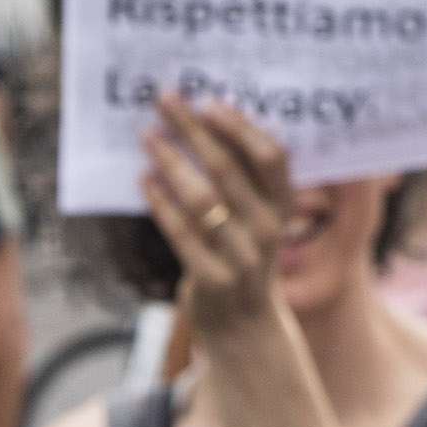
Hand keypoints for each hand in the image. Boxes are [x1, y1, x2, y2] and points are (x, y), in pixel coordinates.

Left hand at [144, 100, 310, 347]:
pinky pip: (180, 233)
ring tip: (147, 134)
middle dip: (193, 128)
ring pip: (201, 197)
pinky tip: (143, 178)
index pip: (270, 156)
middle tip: (165, 99)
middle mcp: (268, 228)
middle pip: (229, 168)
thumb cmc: (244, 254)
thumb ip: (243, 180)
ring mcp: (242, 256)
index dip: (240, 126)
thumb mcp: (258, 219)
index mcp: (284, 206)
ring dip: (170, 160)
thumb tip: (201, 123)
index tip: (208, 100)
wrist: (245, 326)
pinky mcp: (214, 279)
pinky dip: (160, 202)